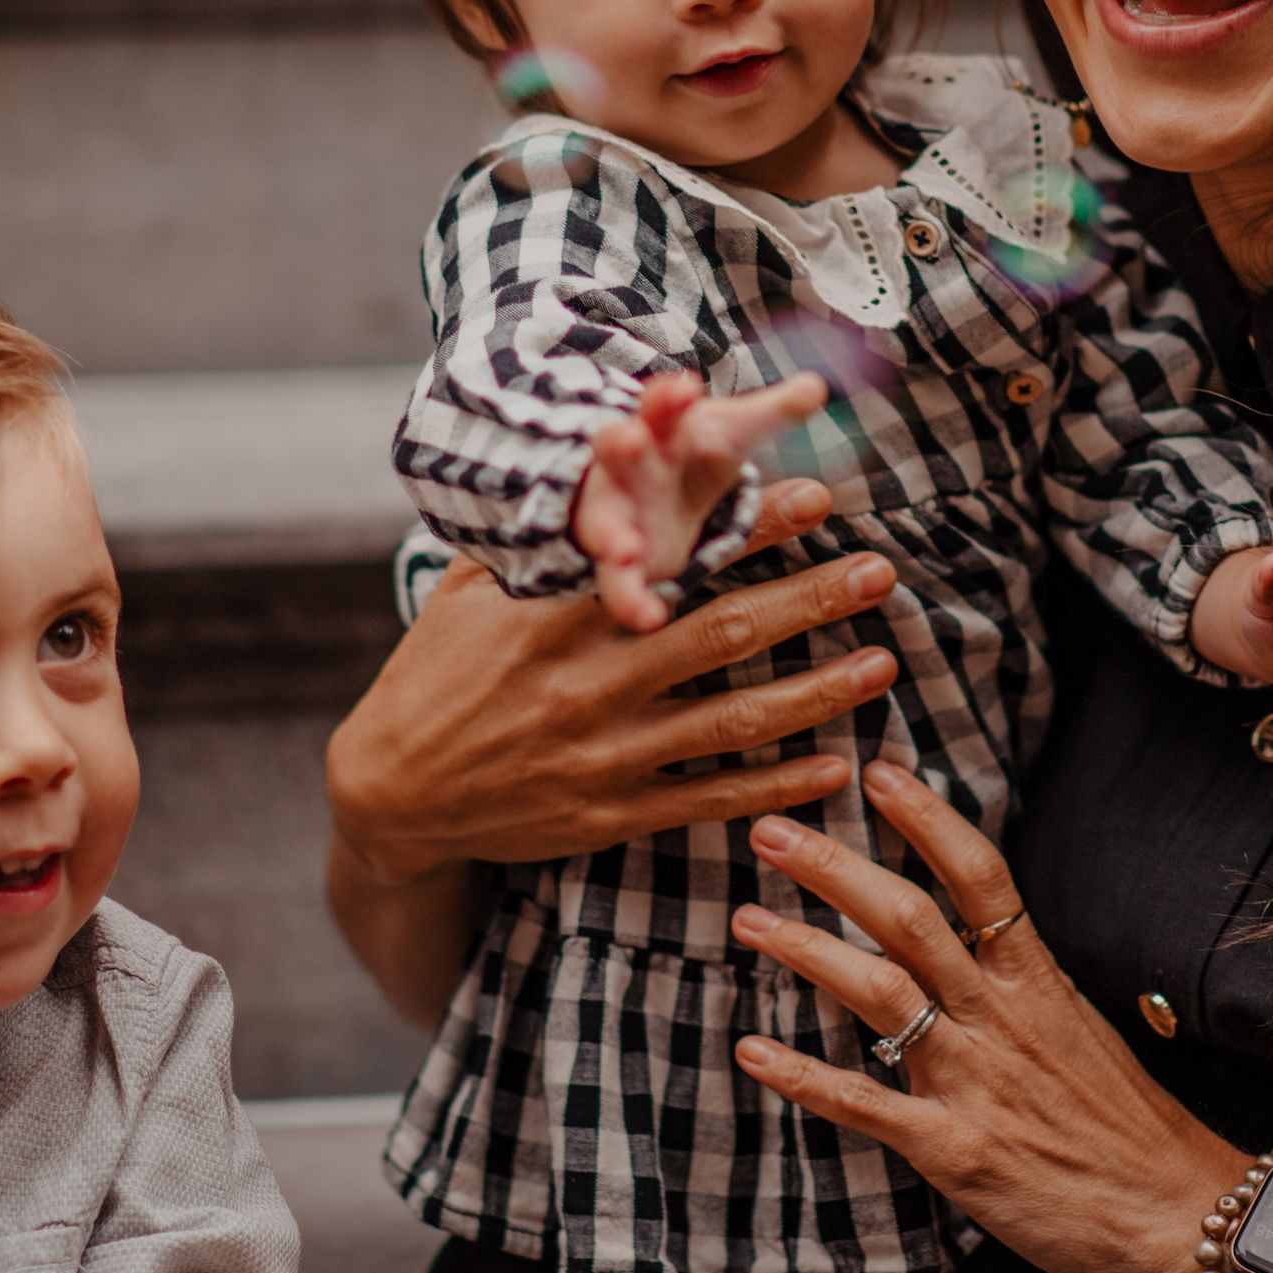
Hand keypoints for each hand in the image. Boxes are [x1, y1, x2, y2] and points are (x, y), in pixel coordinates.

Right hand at [326, 478, 901, 889]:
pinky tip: (834, 764)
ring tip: (883, 663)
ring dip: (816, 690)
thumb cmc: (432, 676)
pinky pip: (710, 796)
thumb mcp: (465, 591)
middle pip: (725, 633)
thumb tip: (586, 459)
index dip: (749, 528)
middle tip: (880, 571)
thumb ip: (532, 535)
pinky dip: (776, 784)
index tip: (816, 496)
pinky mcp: (611, 813)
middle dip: (811, 599)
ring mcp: (606, 754)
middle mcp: (591, 682)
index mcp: (558, 616)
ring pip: (734, 719)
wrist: (390, 796)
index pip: (672, 561)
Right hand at [575, 371, 829, 630]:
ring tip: (626, 550)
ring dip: (612, 535)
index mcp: (657, 428)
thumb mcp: (727, 433)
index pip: (659, 404)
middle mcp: (627, 467)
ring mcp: (613, 515)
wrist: (638, 495)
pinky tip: (649, 618)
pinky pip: (616, 584)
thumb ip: (770, 414)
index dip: (668, 397)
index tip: (685, 388)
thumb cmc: (688, 455)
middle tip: (630, 439)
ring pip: (603, 522)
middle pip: (615, 447)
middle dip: (619, 442)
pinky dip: (630, 600)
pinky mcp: (618, 564)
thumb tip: (817, 387)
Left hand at [730, 763, 1233, 1272]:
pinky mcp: (955, 1150)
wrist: (1181, 1214)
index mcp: (1037, 980)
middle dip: (835, 869)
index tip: (877, 772)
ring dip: (807, 950)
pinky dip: (802, 1076)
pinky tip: (752, 1050)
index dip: (927, 818)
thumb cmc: (1130, 1127)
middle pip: (910, 918)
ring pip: (881, 992)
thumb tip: (966, 942)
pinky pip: (865, 1103)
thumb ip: (1017, 987)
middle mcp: (1002, 1017)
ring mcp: (976, 1081)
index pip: (980, 875)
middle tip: (771, 831)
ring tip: (748, 919)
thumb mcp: (1079, 1030)